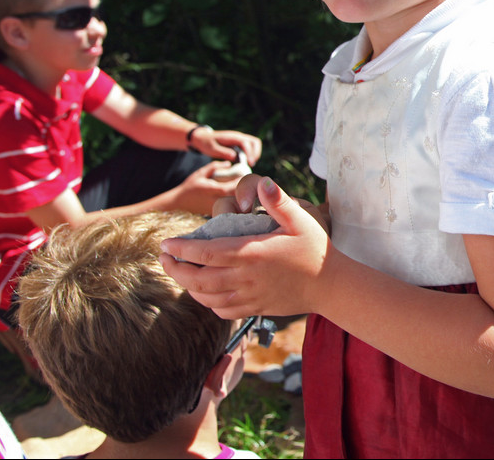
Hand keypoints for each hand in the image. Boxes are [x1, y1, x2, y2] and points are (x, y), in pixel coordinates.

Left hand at [160, 176, 332, 319]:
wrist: (330, 285)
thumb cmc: (314, 249)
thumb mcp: (300, 220)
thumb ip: (278, 201)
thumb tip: (262, 182)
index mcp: (252, 254)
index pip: (206, 253)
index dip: (182, 249)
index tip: (166, 243)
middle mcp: (246, 278)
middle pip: (198, 279)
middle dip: (175, 268)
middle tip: (163, 258)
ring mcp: (250, 296)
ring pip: (206, 297)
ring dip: (188, 286)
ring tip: (180, 273)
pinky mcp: (255, 308)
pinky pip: (222, 310)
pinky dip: (207, 303)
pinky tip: (205, 293)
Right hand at [167, 161, 240, 214]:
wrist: (179, 203)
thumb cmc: (190, 186)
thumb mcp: (200, 173)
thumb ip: (215, 167)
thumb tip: (229, 164)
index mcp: (213, 190)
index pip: (232, 187)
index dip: (242, 182)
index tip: (246, 175)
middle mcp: (217, 201)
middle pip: (237, 197)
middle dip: (245, 189)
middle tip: (248, 182)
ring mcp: (217, 209)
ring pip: (235, 204)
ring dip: (242, 196)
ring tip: (245, 188)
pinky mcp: (217, 213)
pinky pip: (230, 208)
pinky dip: (235, 202)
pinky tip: (238, 196)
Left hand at [193, 128, 262, 164]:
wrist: (203, 138)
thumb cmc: (206, 144)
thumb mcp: (212, 149)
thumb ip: (223, 152)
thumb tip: (235, 156)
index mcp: (232, 137)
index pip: (246, 143)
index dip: (249, 153)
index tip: (249, 163)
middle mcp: (238, 136)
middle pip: (255, 141)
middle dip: (256, 153)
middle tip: (251, 164)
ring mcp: (240, 139)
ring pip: (255, 144)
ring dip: (255, 154)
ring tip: (250, 164)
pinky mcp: (240, 143)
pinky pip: (250, 147)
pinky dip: (251, 154)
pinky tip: (246, 162)